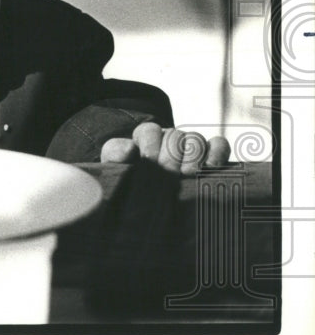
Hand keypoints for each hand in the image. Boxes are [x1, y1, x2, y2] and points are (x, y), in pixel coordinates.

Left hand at [100, 122, 230, 173]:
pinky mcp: (212, 155)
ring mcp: (192, 146)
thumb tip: (129, 150)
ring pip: (196, 139)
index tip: (149, 161)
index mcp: (145, 138)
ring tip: (188, 175)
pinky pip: (218, 145)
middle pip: (175, 135)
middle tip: (170, 174)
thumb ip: (115, 154)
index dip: (150, 144)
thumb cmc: (132, 182)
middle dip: (171, 156)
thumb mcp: (116, 167)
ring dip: (193, 157)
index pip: (149, 130)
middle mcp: (170, 139)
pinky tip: (211, 168)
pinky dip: (217, 153)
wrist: (150, 204)